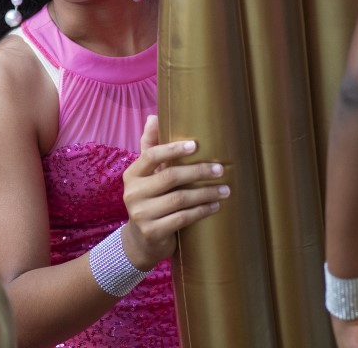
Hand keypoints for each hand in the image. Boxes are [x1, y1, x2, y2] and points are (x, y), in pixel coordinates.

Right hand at [121, 115, 227, 270]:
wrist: (141, 241)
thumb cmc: (150, 200)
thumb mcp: (147, 175)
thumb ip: (150, 147)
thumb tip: (153, 116)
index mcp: (132, 175)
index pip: (150, 156)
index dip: (173, 149)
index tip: (196, 146)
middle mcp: (133, 193)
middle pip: (170, 177)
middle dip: (198, 172)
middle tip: (220, 169)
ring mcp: (141, 214)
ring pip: (180, 199)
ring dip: (206, 193)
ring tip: (225, 190)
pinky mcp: (153, 232)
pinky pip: (183, 218)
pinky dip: (202, 211)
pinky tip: (215, 206)